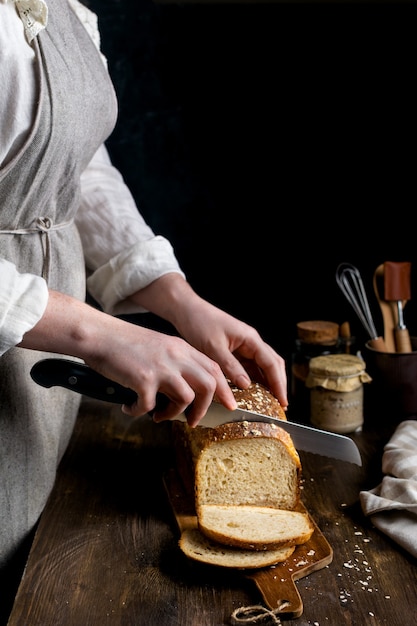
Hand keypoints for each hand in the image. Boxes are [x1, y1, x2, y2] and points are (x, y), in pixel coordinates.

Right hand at [20, 290, 236, 425]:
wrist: (99, 334)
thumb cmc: (123, 343)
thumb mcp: (158, 347)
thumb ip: (174, 364)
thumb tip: (182, 392)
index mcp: (181, 348)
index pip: (214, 368)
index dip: (224, 388)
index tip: (227, 403)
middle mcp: (175, 356)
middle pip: (208, 384)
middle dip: (205, 408)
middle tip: (194, 421)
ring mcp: (161, 367)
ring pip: (186, 397)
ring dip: (173, 413)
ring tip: (158, 415)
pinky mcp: (143, 378)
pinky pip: (149, 406)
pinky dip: (139, 412)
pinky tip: (129, 408)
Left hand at [130, 275, 287, 408]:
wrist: (186, 310)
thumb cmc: (199, 324)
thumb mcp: (213, 348)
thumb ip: (231, 367)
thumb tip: (247, 386)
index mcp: (250, 338)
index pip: (271, 363)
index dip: (279, 383)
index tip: (283, 400)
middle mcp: (251, 342)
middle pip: (273, 365)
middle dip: (278, 384)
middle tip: (281, 405)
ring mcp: (244, 346)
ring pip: (262, 367)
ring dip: (267, 383)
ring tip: (270, 402)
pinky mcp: (235, 351)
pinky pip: (249, 367)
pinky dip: (254, 380)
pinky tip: (253, 392)